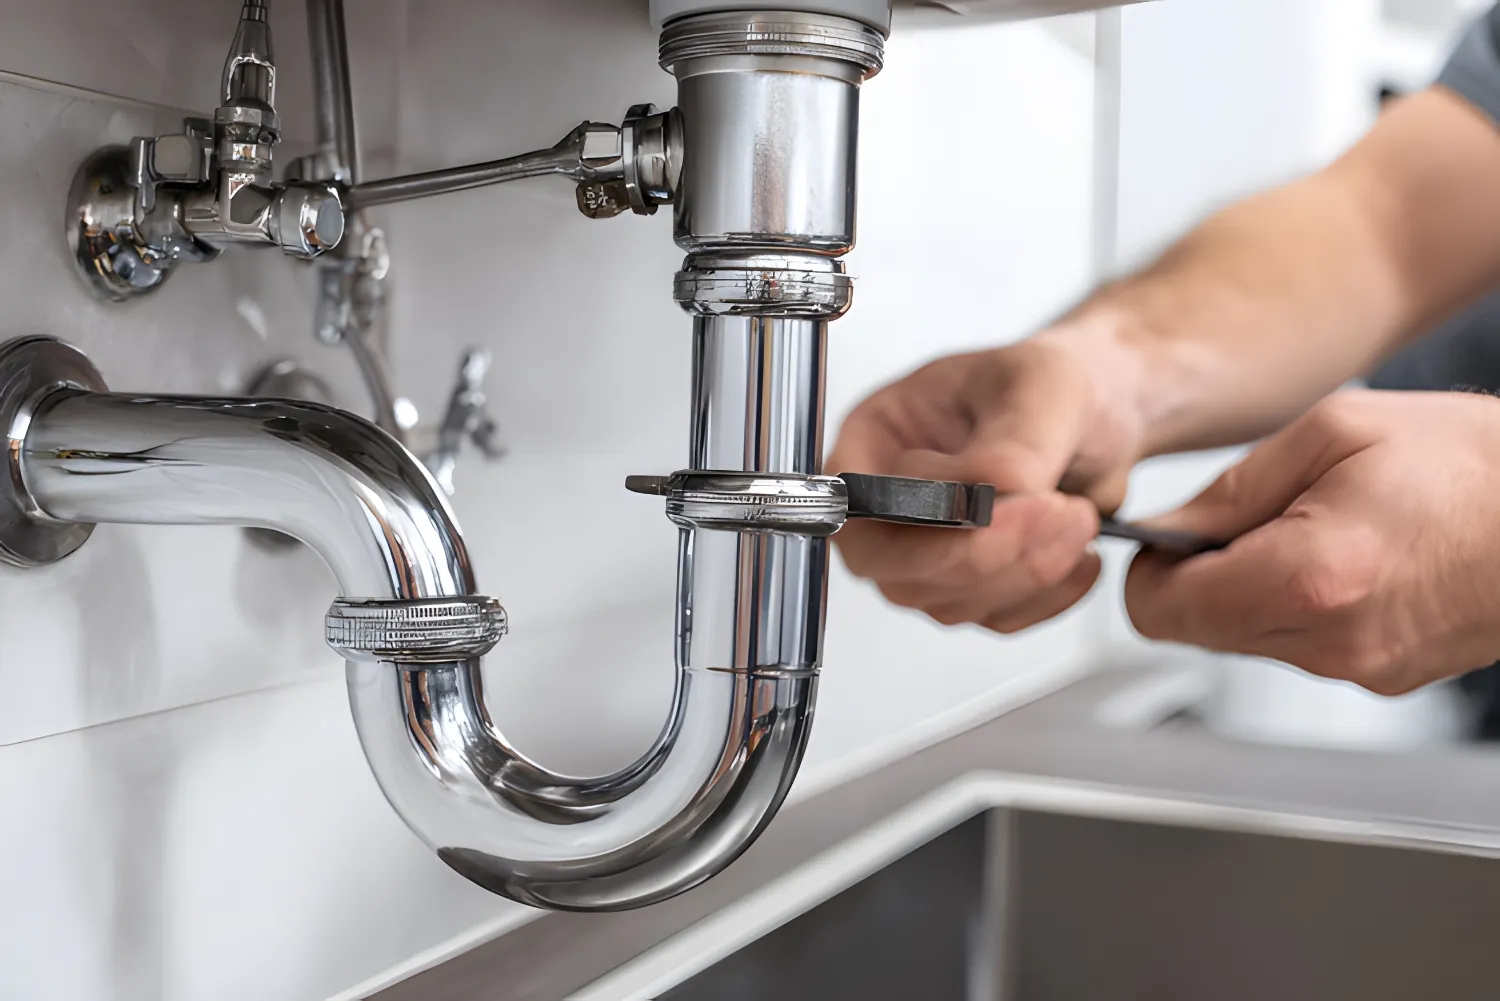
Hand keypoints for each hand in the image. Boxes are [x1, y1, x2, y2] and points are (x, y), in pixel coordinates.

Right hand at [827, 336, 1143, 632]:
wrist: (1103, 411)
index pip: (860, 502)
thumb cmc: (1051, 381)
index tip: (1001, 498)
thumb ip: (1009, 445)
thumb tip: (986, 494)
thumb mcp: (1037, 385)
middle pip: (897, 567)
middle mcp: (889, 503)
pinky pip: (996, 617)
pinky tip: (1079, 552)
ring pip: (950, 600)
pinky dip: (1046, 595)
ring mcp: (925, 552)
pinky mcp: (973, 586)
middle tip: (1055, 511)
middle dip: (984, 553)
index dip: (923, 514)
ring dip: (1025, 571)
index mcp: (876, 438)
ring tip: (1078, 517)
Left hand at [1127, 389, 1499, 694]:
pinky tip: (1348, 556)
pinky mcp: (1387, 676)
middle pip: (1199, 631)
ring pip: (1248, 640)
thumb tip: (1168, 528)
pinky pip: (1303, 646)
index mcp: (1306, 580)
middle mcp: (1330, 642)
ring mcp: (1362, 669)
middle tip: (1249, 518)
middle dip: (1202, 576)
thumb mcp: (1337, 432)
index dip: (1151, 569)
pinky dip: (1300, 606)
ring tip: (1313, 529)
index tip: (1169, 537)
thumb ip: (1233, 489)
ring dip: (1252, 589)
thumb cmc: (1475, 463)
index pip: (1160, 611)